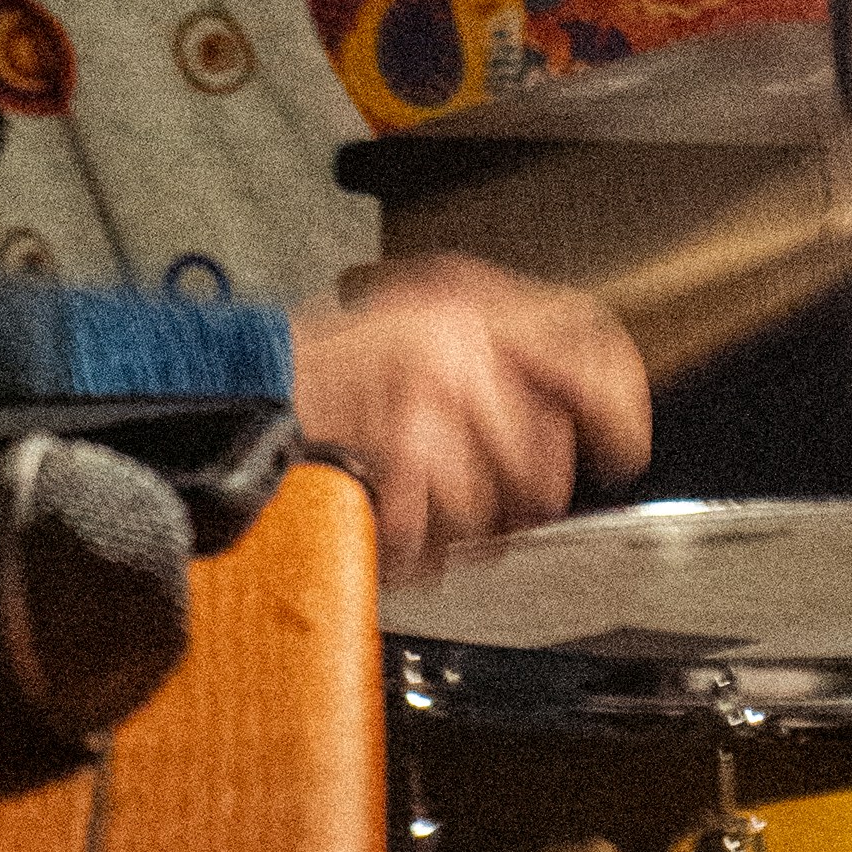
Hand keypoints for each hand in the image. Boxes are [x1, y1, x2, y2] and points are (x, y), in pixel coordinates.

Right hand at [286, 257, 649, 572]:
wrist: (230, 393)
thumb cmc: (312, 372)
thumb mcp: (416, 328)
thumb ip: (498, 357)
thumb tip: (571, 416)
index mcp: (469, 301)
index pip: (591, 342)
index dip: (618, 403)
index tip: (621, 448)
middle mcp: (460, 341)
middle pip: (545, 453)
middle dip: (516, 498)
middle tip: (475, 498)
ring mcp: (432, 397)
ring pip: (498, 505)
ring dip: (460, 528)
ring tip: (414, 506)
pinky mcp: (401, 451)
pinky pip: (444, 534)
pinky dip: (416, 551)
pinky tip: (389, 525)